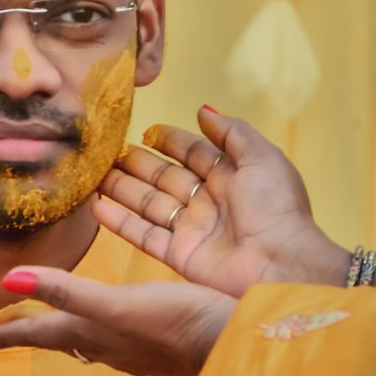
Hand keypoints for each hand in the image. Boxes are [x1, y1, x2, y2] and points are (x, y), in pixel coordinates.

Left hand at [0, 267, 235, 375]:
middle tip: (2, 336)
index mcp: (91, 334)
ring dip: (63, 336)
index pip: (37, 334)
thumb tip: (7, 280)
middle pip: (56, 340)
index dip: (7, 334)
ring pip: (85, 344)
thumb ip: (65, 292)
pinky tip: (116, 330)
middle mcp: (107, 348)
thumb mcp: (115, 302)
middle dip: (28, 335)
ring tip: (52, 331)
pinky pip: (115, 342)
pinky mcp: (158, 348)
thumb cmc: (175, 320)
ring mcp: (133, 352)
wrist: (231, 342)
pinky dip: (99, 333)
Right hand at [95, 106, 348, 297]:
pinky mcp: (179, 256)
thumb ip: (232, 133)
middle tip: (109, 150)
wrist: (280, 265)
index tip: (146, 129)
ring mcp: (192, 230)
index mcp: (232, 177)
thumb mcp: (262, 158)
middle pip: (166, 178)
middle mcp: (209, 203)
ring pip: (150, 204)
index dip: (171, 141)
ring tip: (95, 173)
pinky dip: (120, 222)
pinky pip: (144, 236)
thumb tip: (203, 110)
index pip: (194, 154)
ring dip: (123, 188)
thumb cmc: (276, 209)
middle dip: (138, 163)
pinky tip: (97, 207)